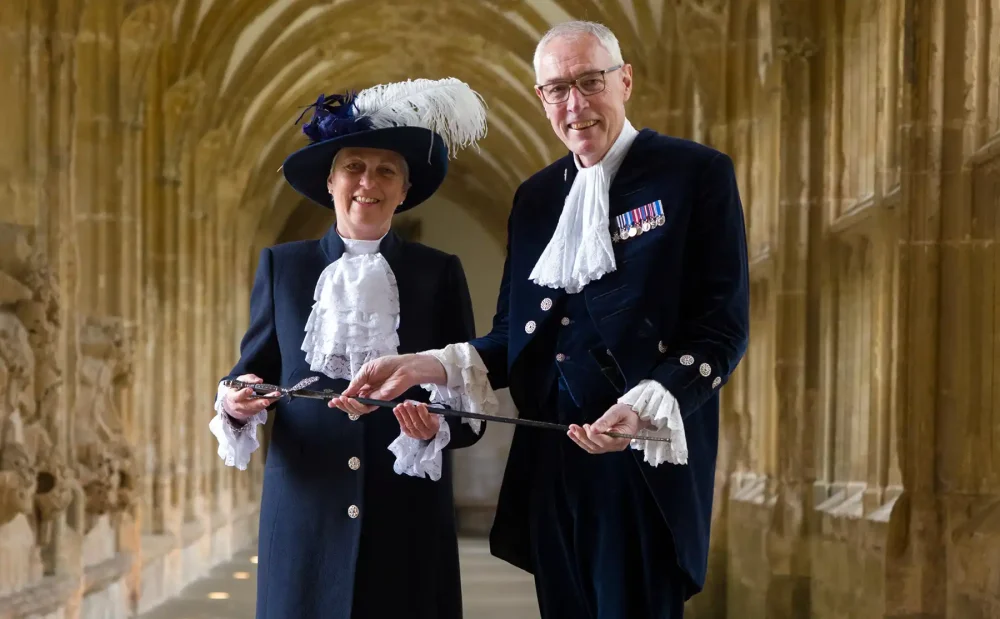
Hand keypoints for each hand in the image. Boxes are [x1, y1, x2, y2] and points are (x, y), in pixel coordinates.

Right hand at [223, 374, 279, 421]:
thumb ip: (248, 379)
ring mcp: (245, 411)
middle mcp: (238, 406)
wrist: (232, 403)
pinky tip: (275, 398)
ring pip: (256, 408)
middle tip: (266, 401)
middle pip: (248, 406)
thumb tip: (259, 381)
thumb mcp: (240, 381)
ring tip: (275, 396)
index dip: (243, 393)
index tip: (250, 389)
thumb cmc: (237, 389)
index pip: (237, 396)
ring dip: (266, 403)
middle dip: (258, 403)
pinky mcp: (252, 413)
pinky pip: (260, 409)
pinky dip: (268, 403)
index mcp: (233, 396)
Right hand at [330, 354, 447, 415]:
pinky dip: (358, 405)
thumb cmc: (386, 365)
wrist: (401, 367)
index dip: (341, 400)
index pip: (350, 396)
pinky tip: (352, 400)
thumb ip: (356, 383)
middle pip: (352, 404)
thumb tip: (345, 393)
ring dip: (348, 406)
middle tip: (336, 401)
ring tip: (343, 399)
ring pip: (358, 409)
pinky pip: (367, 408)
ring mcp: (374, 399)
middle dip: (343, 404)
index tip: (331, 403)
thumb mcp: (366, 371)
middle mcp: (367, 394)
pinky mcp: (380, 402)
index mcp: (363, 385)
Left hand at [393, 400, 441, 439]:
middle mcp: (425, 433)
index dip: (422, 412)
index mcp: (433, 426)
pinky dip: (399, 418)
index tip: (418, 405)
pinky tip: (396, 410)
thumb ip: (426, 409)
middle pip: (417, 423)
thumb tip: (417, 405)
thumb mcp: (432, 412)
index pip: (427, 420)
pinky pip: (403, 426)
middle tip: (406, 403)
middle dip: (411, 412)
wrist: (427, 428)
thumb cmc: (430, 417)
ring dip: (403, 414)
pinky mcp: (409, 434)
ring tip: (399, 406)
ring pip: (409, 425)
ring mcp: (416, 435)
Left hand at [567, 403, 639, 453]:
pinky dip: (582, 441)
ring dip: (580, 440)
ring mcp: (610, 447)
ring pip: (592, 448)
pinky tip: (574, 434)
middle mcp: (616, 446)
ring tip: (571, 431)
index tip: (586, 426)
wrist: (633, 415)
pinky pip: (592, 446)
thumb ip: (606, 420)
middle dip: (583, 437)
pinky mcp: (605, 445)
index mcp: (622, 439)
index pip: (605, 442)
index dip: (593, 436)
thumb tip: (593, 429)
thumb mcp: (617, 412)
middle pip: (596, 446)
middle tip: (573, 427)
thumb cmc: (627, 412)